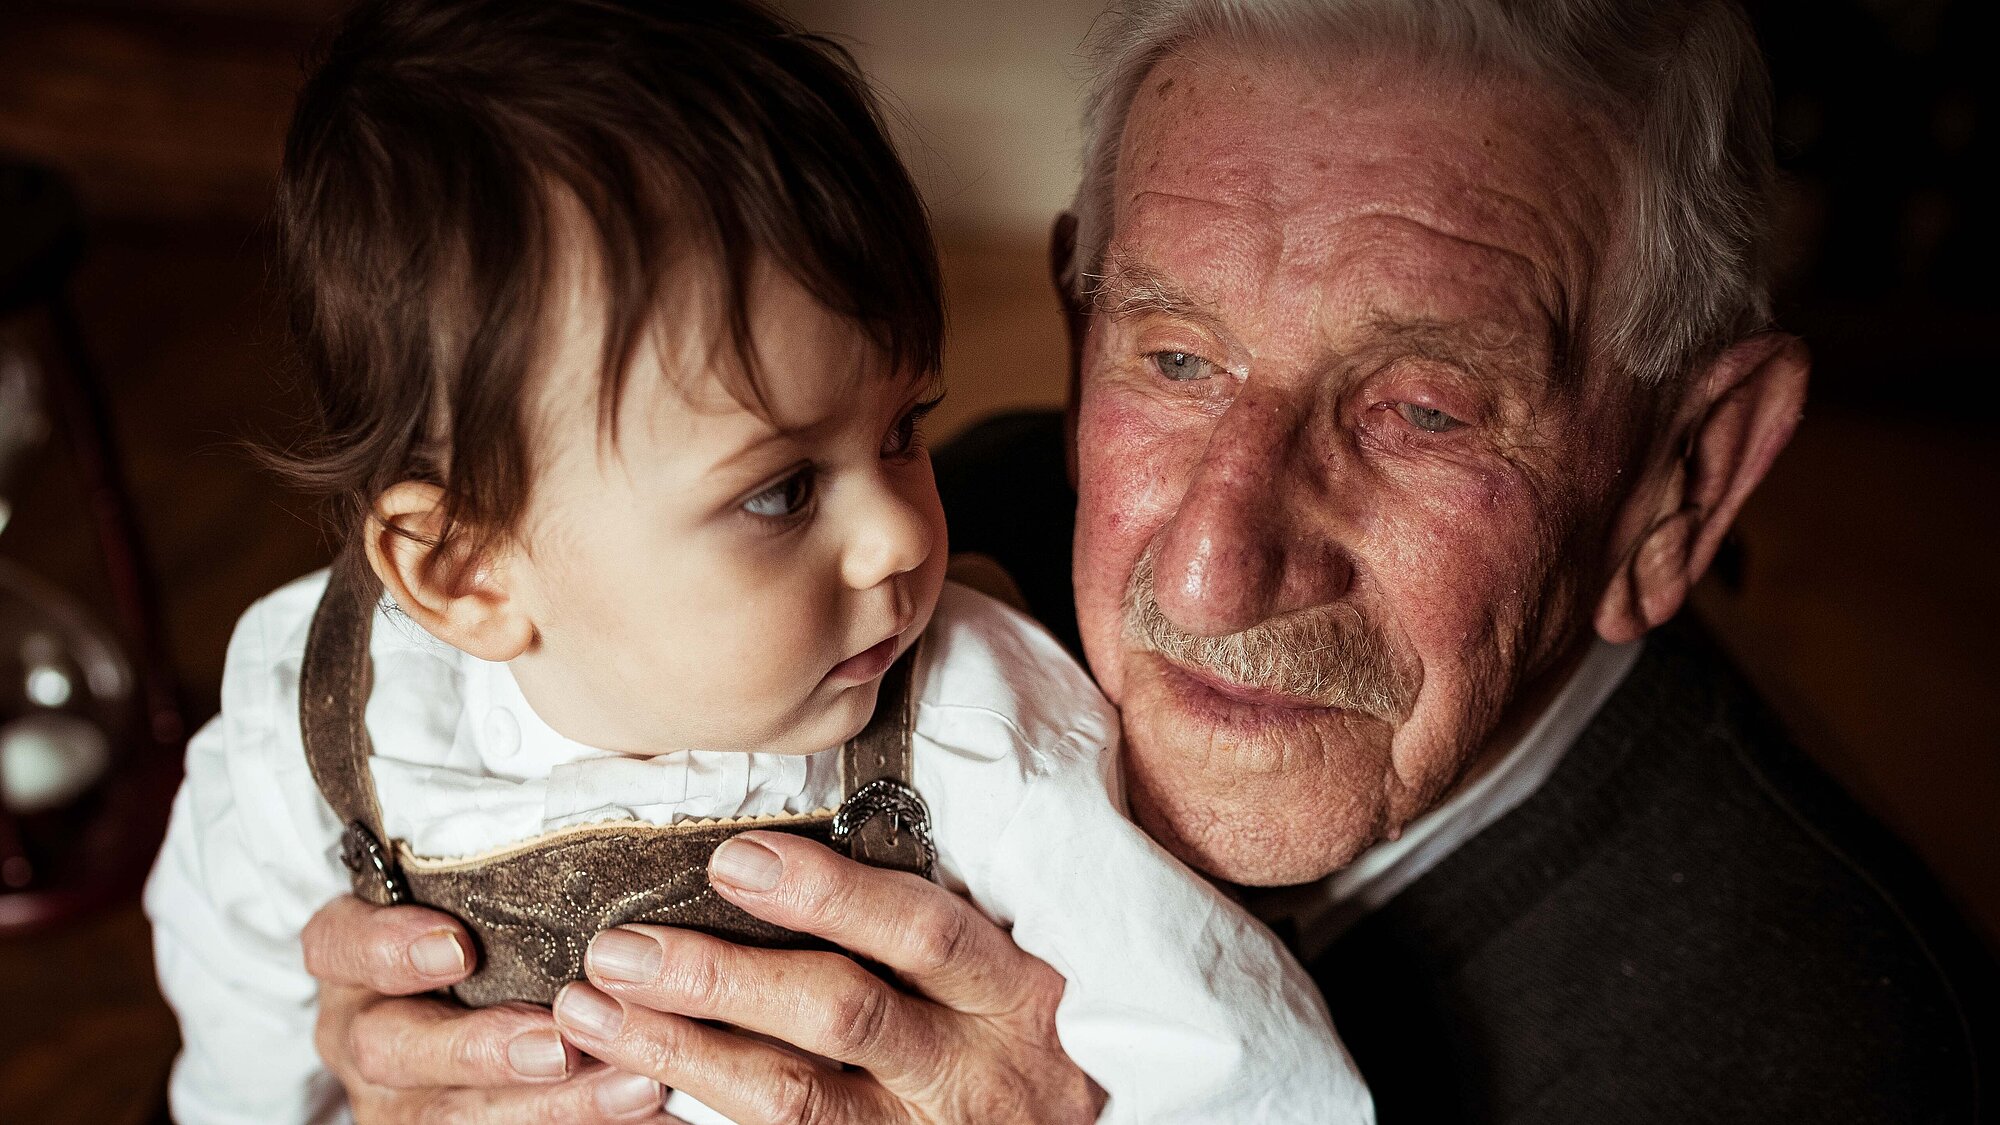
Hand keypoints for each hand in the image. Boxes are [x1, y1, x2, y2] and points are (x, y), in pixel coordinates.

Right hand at [302, 895, 679, 1121]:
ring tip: (633, 1087)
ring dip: (549, 1107)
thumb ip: (499, 888)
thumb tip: (598, 857)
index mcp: (353, 961)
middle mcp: (363, 1030)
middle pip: (390, 1047)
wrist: (469, 1016)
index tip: (457, 945)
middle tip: (560, 1045)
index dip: (388, 948)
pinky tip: (645, 1108)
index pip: (338, 945)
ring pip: (448, 1115)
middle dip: (478, 1049)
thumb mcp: (469, 904)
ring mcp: (396, 1097)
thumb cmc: (484, 938)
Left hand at [550, 831, 1104, 1123]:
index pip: (922, 933)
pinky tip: (632, 1101)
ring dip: (686, 1053)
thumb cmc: (1043, 1032)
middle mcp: (975, 1070)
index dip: (827, 895)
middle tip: (620, 949)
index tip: (732, 859)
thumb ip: (945, 912)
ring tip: (595, 1013)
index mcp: (1015, 991)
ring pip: (797, 1100)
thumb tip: (803, 845)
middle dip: (721, 980)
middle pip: (841, 1017)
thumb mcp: (1029, 965)